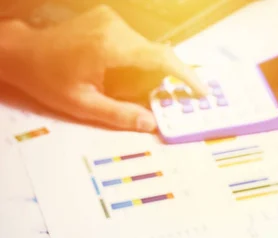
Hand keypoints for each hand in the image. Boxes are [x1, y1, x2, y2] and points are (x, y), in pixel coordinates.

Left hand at [2, 5, 205, 131]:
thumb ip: (120, 115)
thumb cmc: (46, 78)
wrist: (20, 50)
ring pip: (148, 47)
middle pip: (158, 52)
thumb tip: (152, 123)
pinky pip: (135, 41)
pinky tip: (128, 75)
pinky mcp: (108, 18)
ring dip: (153, 69)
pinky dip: (141, 59)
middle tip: (178, 98)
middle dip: (170, 77)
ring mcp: (111, 19)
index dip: (187, 75)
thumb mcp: (82, 104)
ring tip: (146, 90)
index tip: (202, 91)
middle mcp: (115, 27)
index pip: (162, 57)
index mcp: (111, 47)